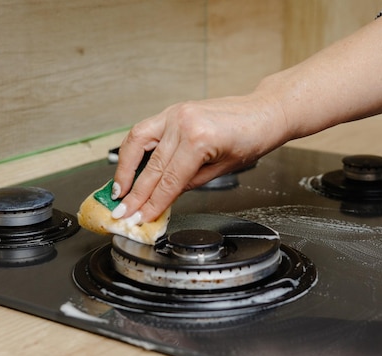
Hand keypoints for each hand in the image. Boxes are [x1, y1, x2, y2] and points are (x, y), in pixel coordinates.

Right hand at [110, 93, 288, 221]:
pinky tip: (128, 165)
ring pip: (137, 142)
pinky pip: (144, 130)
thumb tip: (163, 198)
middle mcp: (182, 123)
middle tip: (123, 213)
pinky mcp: (172, 111)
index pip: (169, 181)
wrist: (263, 112)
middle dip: (135, 194)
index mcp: (199, 140)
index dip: (151, 203)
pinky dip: (133, 149)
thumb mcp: (222, 170)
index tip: (139, 218)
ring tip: (118, 190)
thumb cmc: (251, 139)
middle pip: (151, 166)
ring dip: (124, 168)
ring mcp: (175, 113)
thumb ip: (189, 183)